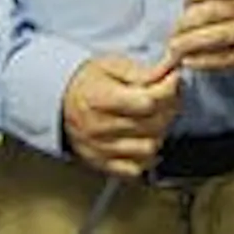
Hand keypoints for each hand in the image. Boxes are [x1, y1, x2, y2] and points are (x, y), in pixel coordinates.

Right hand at [61, 56, 180, 178]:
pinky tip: (144, 138)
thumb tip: (165, 73)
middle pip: (152, 124)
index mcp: (99, 98)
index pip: (147, 101)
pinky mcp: (103, 164)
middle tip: (169, 96)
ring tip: (156, 117)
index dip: (168, 89)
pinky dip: (146, 156)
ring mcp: (100, 149)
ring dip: (159, 132)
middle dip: (169, 107)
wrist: (61, 101)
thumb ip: (139, 71)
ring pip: (149, 148)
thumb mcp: (110, 64)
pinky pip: (135, 169)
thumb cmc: (88, 82)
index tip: (173, 79)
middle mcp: (99, 126)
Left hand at [166, 0, 233, 81]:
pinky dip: (207, 61)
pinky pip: (232, 57)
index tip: (184, 5)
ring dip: (191, 44)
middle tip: (172, 35)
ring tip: (175, 50)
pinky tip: (192, 62)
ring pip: (221, 34)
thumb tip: (184, 7)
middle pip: (216, 10)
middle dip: (186, 24)